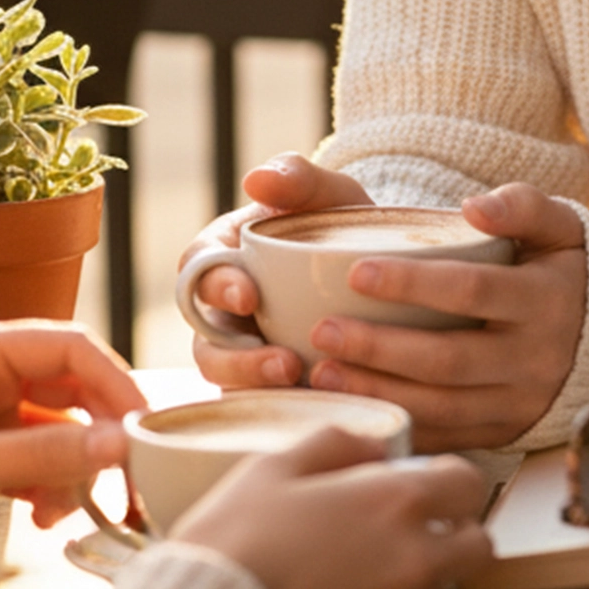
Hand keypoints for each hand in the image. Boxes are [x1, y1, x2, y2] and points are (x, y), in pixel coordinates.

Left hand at [0, 319, 145, 532]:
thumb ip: (42, 453)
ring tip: (65, 510)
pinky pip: (37, 448)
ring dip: (71, 464)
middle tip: (120, 473)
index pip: (68, 346)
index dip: (113, 381)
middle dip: (95, 430)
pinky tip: (44, 513)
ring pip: (58, 421)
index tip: (140, 424)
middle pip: (70, 383)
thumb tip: (119, 444)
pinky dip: (49, 479)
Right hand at [172, 424, 490, 588]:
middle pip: (478, 545)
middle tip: (414, 529)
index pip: (469, 482)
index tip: (424, 483)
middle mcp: (414, 558)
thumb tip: (374, 448)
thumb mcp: (276, 464)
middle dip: (455, 533)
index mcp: (395, 501)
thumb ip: (337, 442)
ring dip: (423, 576)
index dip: (449, 480)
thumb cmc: (236, 541)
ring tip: (369, 568)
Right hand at [184, 154, 373, 390]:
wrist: (389, 273)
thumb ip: (298, 178)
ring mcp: (246, 354)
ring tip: (301, 382)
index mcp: (225, 256)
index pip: (199, 270)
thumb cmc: (345, 224)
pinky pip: (265, 410)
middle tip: (282, 362)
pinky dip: (285, 410)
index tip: (249, 294)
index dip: (215, 285)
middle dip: (236, 358)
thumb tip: (255, 179)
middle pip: (206, 342)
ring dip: (258, 389)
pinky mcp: (272, 389)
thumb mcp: (332, 193)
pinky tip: (320, 409)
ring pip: (229, 384)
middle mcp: (225, 312)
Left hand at [307, 182, 586, 451]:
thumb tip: (474, 207)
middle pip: (448, 358)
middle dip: (380, 347)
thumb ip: (523, 205)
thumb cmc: (569, 272)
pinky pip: (447, 438)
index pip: (472, 290)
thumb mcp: (562, 227)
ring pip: (442, 407)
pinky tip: (354, 410)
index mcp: (544, 300)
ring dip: (378, 391)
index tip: (356, 272)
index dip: (413, 283)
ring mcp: (520, 403)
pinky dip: (399, 425)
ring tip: (322, 372)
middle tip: (323, 330)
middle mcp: (535, 358)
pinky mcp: (506, 434)